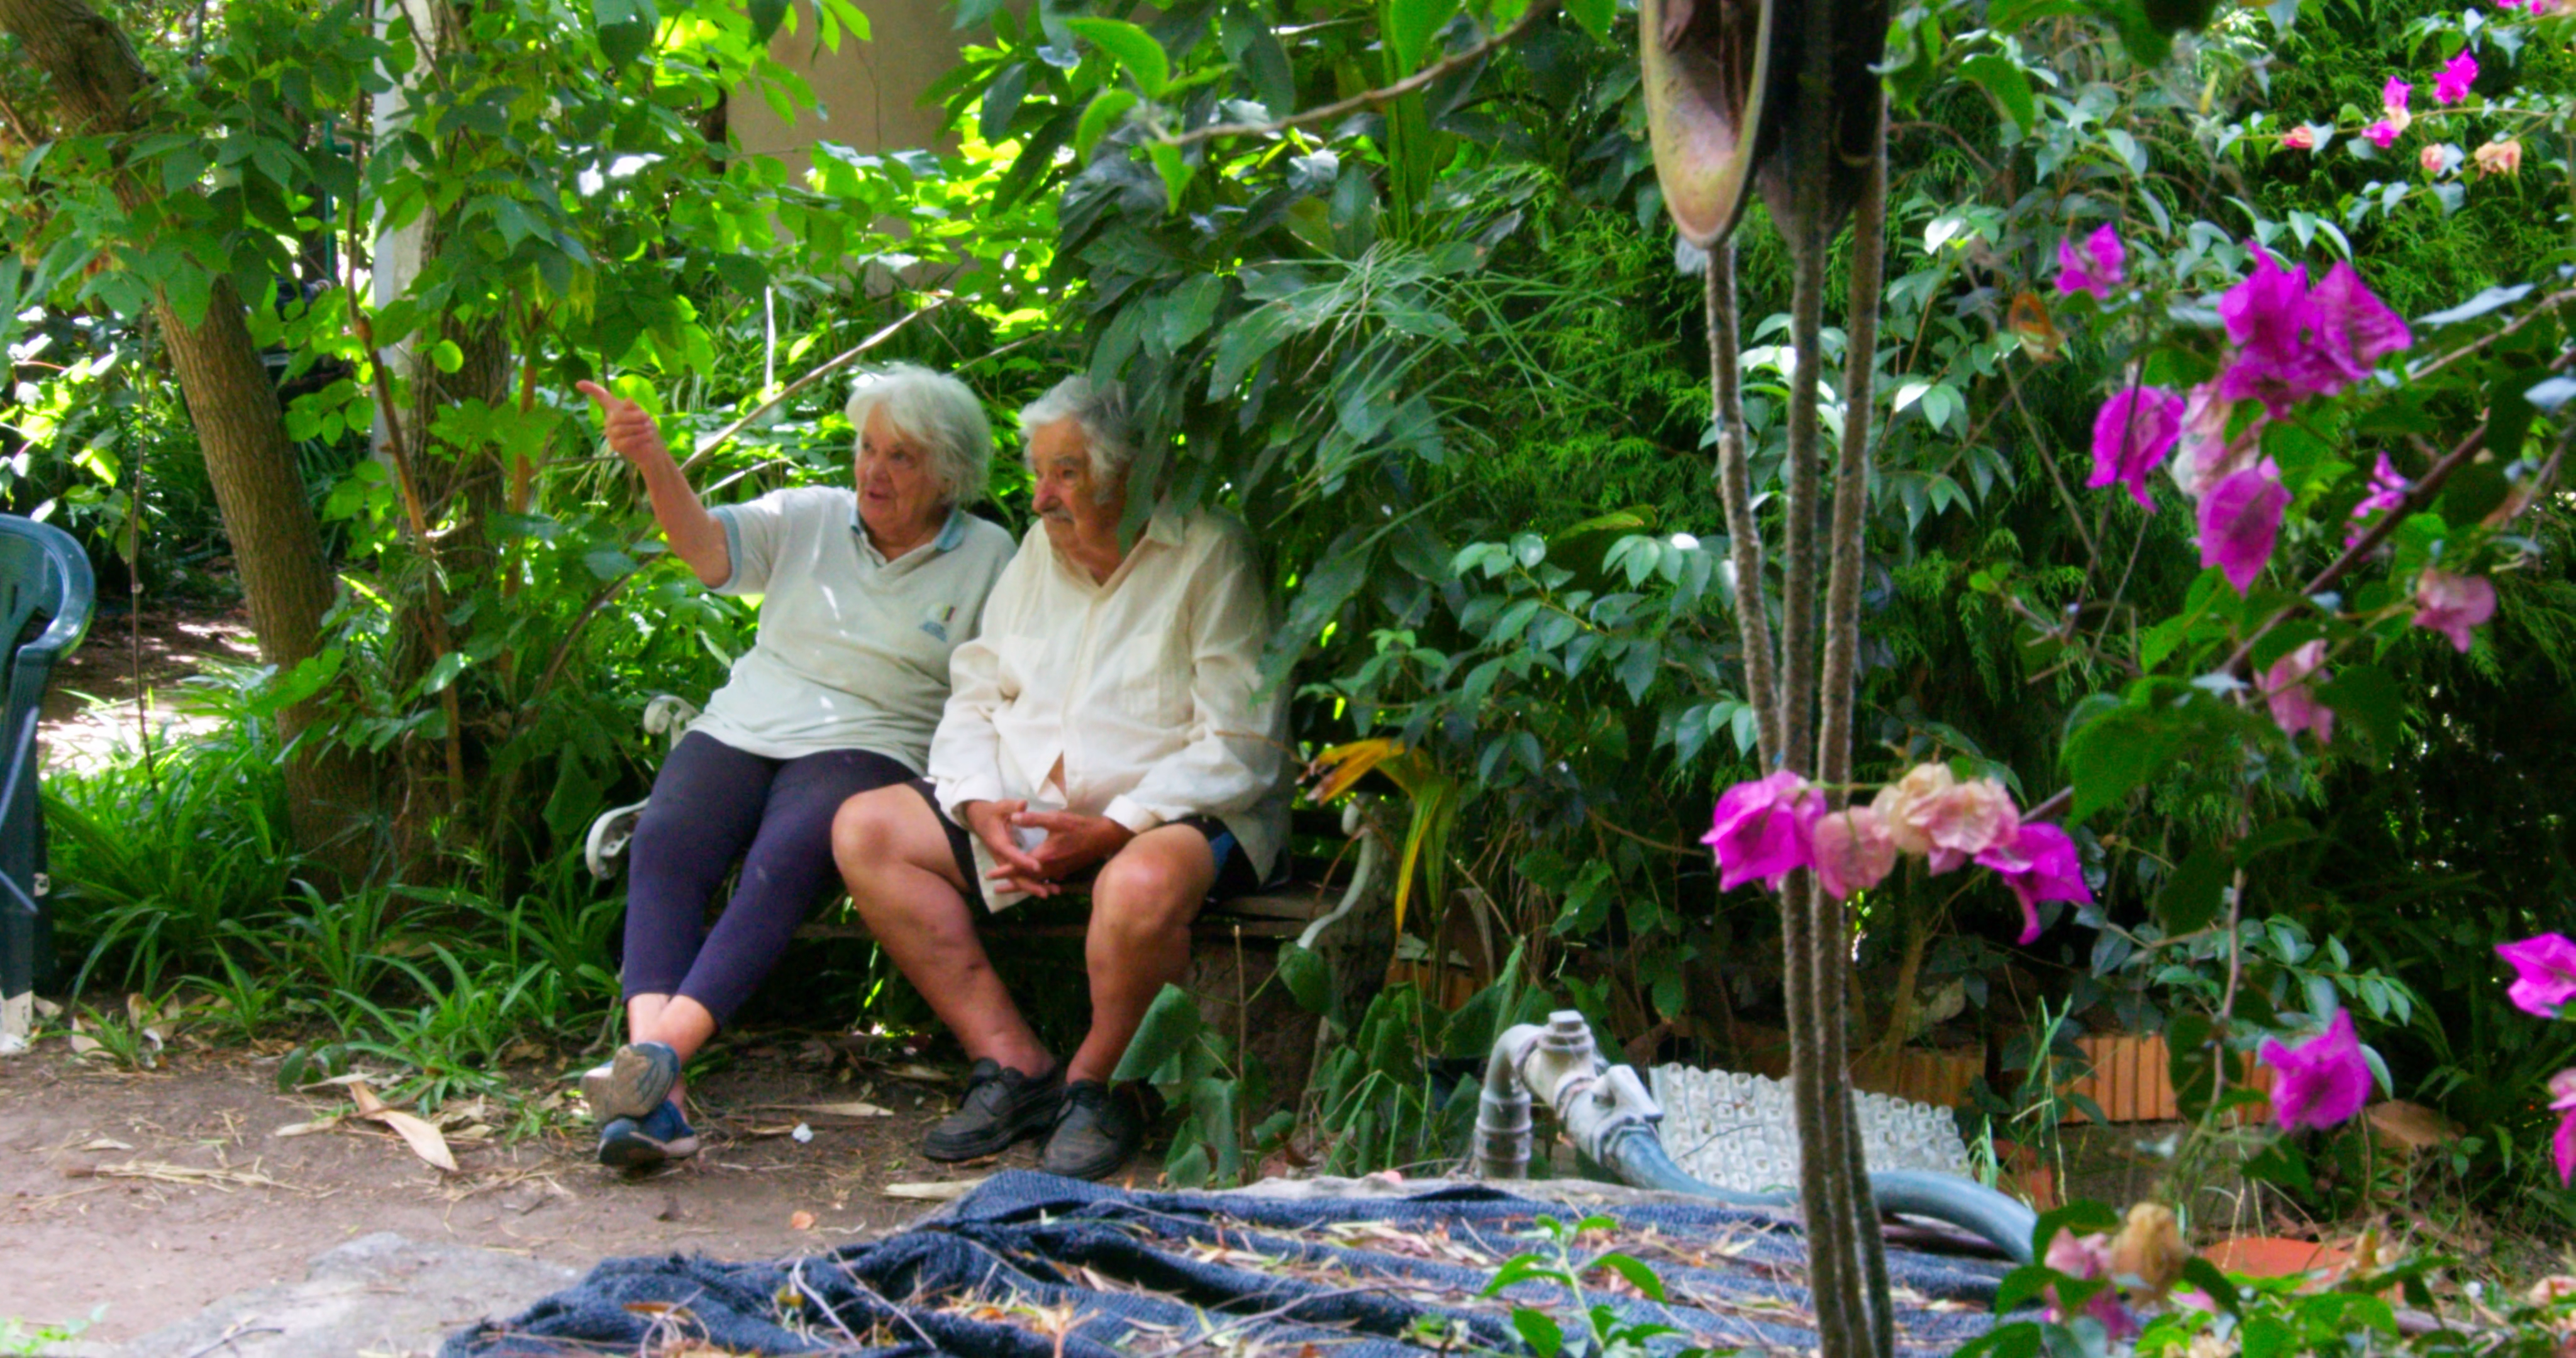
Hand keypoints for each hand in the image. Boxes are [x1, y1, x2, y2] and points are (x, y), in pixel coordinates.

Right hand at [575, 379, 669, 468]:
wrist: (652, 448)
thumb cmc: (646, 428)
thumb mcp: (642, 414)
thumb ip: (634, 408)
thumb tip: (628, 400)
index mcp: (615, 408)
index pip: (601, 396)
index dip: (591, 389)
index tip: (578, 384)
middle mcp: (609, 419)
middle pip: (617, 415)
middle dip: (636, 417)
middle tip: (647, 420)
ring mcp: (611, 433)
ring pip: (621, 429)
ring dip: (640, 429)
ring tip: (648, 430)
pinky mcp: (615, 445)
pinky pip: (626, 440)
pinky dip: (639, 438)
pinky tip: (647, 438)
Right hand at [959, 799, 1055, 896]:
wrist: (979, 819)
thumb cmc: (992, 813)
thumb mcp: (1000, 807)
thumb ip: (1012, 806)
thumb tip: (1022, 804)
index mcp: (998, 842)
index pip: (1011, 854)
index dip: (1023, 861)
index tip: (1037, 867)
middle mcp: (1000, 856)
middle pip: (1014, 875)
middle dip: (1030, 884)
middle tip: (1047, 892)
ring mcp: (1004, 862)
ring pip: (1017, 879)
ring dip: (1034, 887)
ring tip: (1053, 892)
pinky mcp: (1009, 864)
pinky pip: (1019, 876)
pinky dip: (1032, 883)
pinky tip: (1049, 887)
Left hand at [1006, 810, 1134, 886]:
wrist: (1104, 837)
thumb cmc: (1080, 826)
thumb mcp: (1056, 819)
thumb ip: (1033, 819)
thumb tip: (1013, 817)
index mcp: (1044, 856)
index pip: (1018, 867)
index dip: (1003, 871)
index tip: (989, 876)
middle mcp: (1050, 868)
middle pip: (1025, 880)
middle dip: (1010, 884)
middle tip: (995, 889)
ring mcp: (1059, 872)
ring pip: (1036, 882)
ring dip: (1022, 886)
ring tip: (1010, 889)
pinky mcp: (1065, 871)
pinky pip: (1047, 880)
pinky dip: (1037, 883)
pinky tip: (1035, 883)